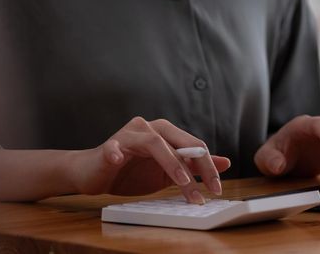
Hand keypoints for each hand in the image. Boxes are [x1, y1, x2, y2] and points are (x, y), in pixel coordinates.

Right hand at [66, 117, 229, 203]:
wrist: (95, 174)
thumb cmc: (132, 171)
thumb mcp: (168, 171)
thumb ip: (194, 165)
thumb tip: (224, 162)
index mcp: (165, 132)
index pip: (193, 145)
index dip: (209, 166)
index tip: (217, 188)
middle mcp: (149, 128)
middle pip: (179, 141)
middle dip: (196, 167)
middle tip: (206, 190)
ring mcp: (128, 135)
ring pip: (155, 144)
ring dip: (171, 164)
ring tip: (183, 183)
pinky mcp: (109, 146)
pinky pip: (114, 148)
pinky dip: (116, 153)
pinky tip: (119, 161)